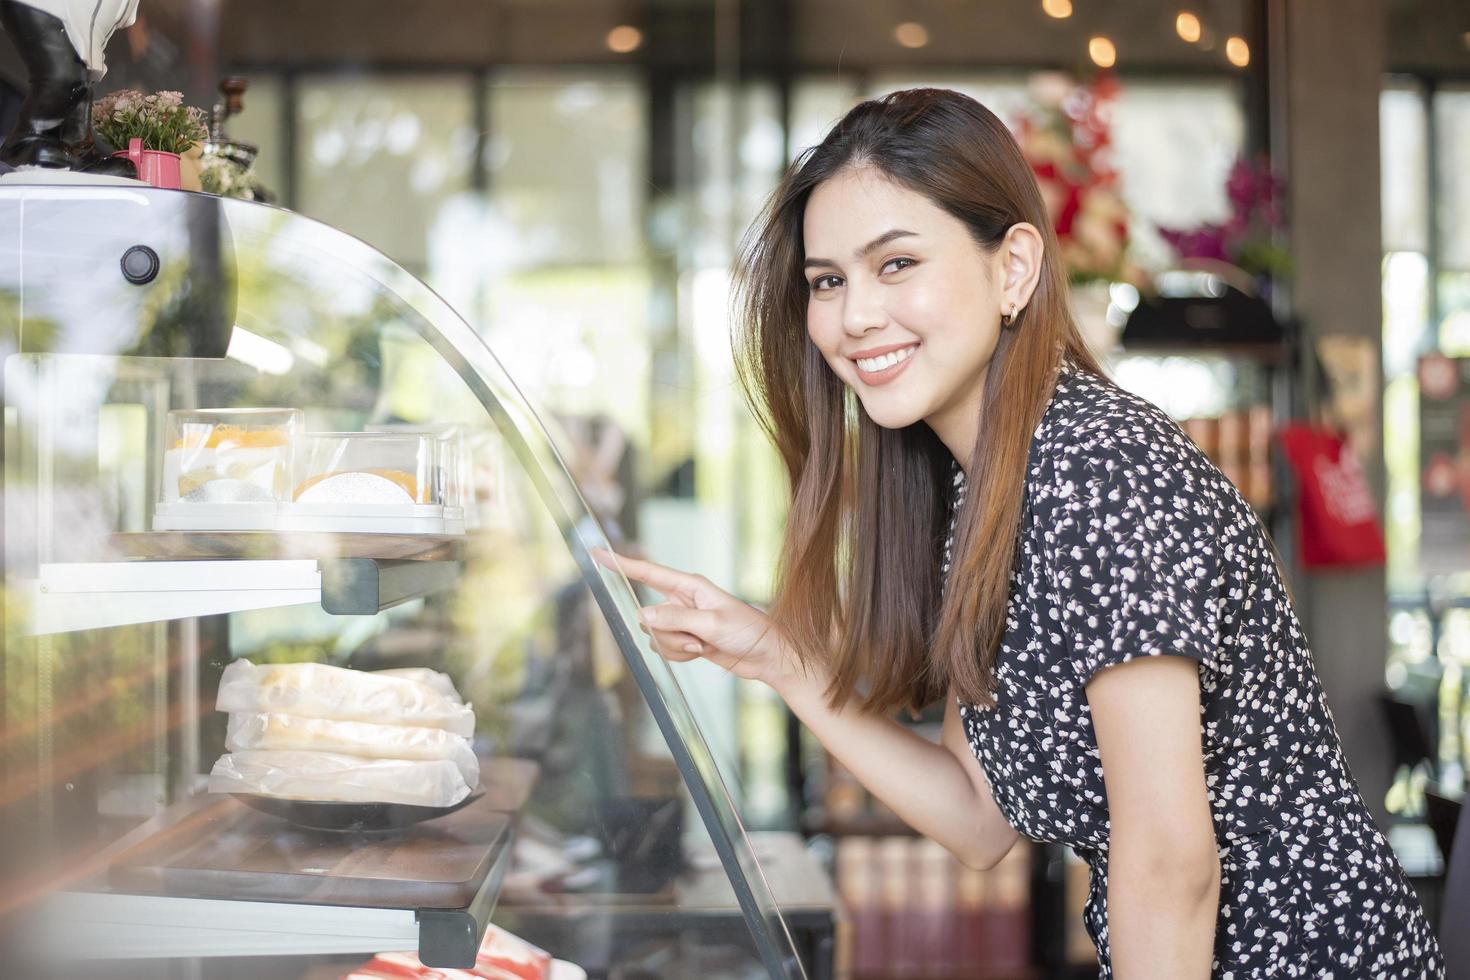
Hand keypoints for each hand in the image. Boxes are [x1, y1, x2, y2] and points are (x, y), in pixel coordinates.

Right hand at [590, 547, 796, 687]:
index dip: (622, 565)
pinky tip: (701, 653)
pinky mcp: (685, 639)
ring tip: (704, 646)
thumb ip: (676, 620)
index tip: (598, 554)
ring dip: (677, 647)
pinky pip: (665, 650)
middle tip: (699, 638)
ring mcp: (682, 620)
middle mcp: (682, 600)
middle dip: (670, 634)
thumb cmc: (748, 631)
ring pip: (655, 637)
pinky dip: (680, 656)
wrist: (767, 655)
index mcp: (689, 586)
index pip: (648, 573)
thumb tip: (641, 616)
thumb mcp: (712, 624)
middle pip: (650, 618)